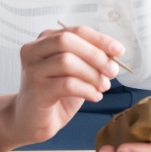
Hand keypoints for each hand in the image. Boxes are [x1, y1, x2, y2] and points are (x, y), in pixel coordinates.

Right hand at [9, 24, 122, 146]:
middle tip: (112, 71)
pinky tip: (94, 96)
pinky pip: (66, 85)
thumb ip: (89, 60)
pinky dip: (87, 90)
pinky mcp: (36, 91)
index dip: (99, 39)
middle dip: (95, 54)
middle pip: (67, 40)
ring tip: (103, 87)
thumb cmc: (55, 94)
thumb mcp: (75, 72)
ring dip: (92, 74)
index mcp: (44, 41)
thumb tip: (114, 54)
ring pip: (66, 61)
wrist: (31, 120)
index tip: (119, 50)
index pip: (75, 31)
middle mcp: (34, 51)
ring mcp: (32, 70)